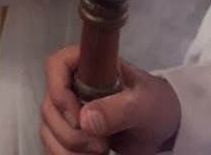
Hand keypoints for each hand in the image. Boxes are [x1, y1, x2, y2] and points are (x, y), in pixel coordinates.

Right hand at [40, 46, 180, 154]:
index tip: (78, 117)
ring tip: (99, 154)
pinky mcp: (71, 131)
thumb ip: (118, 109)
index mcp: (89, 64)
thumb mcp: (143, 104)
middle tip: (100, 145)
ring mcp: (70, 108)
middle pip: (50, 105)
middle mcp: (73, 83)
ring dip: (67, 149)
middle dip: (70, 132)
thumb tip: (85, 120)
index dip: (58, 90)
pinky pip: (54, 144)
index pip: (56, 65)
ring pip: (48, 128)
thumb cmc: (155, 104)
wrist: (162, 127)